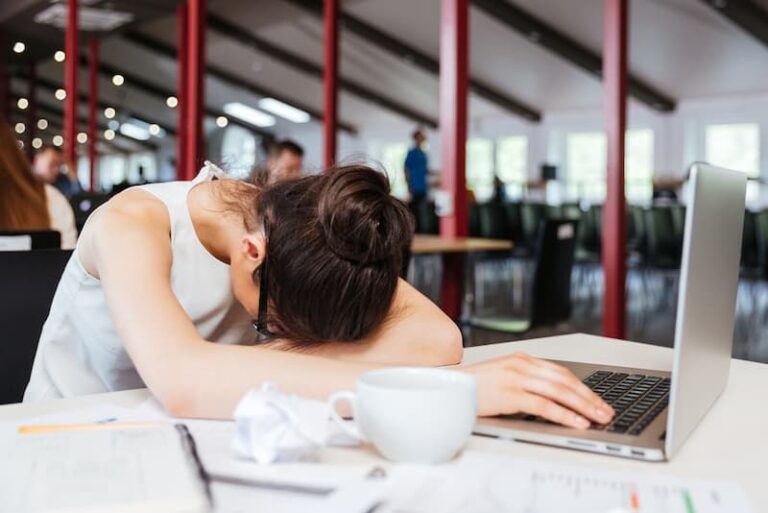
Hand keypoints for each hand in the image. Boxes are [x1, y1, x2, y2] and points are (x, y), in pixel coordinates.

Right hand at [461, 352, 613, 428]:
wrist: (447, 387)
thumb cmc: (473, 388)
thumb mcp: (502, 378)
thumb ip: (524, 382)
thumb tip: (551, 399)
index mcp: (521, 359)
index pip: (560, 372)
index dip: (582, 387)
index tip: (597, 400)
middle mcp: (521, 365)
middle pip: (565, 380)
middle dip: (589, 397)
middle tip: (606, 411)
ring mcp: (515, 378)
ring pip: (559, 391)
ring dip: (583, 406)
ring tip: (597, 418)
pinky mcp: (510, 394)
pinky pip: (544, 405)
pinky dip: (564, 414)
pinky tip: (576, 422)